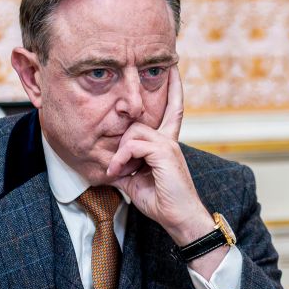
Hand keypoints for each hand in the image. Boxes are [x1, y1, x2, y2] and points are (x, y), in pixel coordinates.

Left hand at [107, 67, 214, 244]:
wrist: (180, 219)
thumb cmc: (162, 202)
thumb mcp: (136, 181)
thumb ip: (125, 165)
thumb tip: (108, 162)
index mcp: (166, 145)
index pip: (173, 109)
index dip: (174, 89)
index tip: (174, 69)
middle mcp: (169, 140)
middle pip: (137, 123)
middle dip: (121, 144)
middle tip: (116, 168)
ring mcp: (168, 145)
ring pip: (133, 131)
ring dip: (119, 153)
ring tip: (118, 172)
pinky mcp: (165, 152)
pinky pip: (134, 144)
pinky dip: (122, 158)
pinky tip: (120, 172)